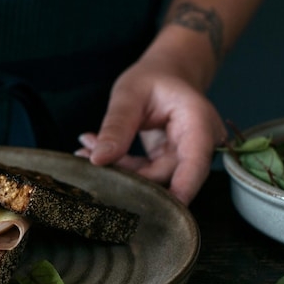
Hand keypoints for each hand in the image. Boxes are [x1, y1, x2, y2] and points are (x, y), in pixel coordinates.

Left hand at [76, 64, 226, 205]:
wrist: (167, 74)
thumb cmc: (153, 78)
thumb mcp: (130, 94)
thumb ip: (116, 126)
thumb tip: (98, 160)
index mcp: (198, 122)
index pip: (195, 163)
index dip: (181, 189)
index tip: (160, 209)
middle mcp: (199, 144)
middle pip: (167, 176)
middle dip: (127, 173)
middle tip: (86, 157)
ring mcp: (185, 157)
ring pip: (153, 179)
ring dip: (119, 170)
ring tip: (84, 149)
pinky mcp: (169, 163)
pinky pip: (146, 174)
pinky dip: (121, 165)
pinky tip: (93, 150)